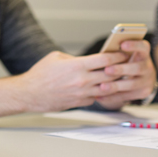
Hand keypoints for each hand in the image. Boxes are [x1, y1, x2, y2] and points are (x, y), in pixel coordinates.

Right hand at [7, 50, 128, 112]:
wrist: (30, 93)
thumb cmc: (40, 74)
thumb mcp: (56, 57)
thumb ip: (75, 58)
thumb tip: (87, 61)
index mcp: (77, 65)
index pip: (105, 60)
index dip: (116, 55)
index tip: (122, 53)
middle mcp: (82, 80)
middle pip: (110, 74)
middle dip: (120, 68)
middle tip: (127, 64)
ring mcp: (82, 93)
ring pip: (107, 88)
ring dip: (115, 83)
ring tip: (120, 78)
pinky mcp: (80, 103)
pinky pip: (96, 97)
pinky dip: (101, 92)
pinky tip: (104, 88)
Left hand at [96, 40, 156, 109]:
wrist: (141, 77)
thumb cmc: (126, 61)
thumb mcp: (125, 55)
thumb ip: (117, 53)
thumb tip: (102, 54)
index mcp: (143, 53)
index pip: (143, 46)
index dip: (134, 45)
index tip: (122, 44)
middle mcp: (148, 67)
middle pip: (137, 68)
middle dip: (121, 69)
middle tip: (107, 70)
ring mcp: (147, 81)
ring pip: (132, 84)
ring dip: (116, 86)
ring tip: (102, 87)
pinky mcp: (143, 93)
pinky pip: (127, 96)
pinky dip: (113, 97)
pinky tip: (100, 97)